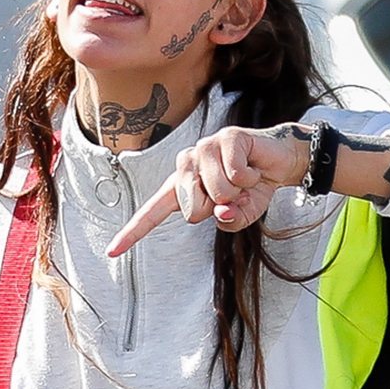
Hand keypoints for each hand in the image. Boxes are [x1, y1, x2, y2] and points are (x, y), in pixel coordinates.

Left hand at [107, 124, 310, 255]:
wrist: (278, 162)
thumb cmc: (251, 189)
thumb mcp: (239, 216)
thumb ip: (228, 222)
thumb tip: (221, 213)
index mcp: (180, 186)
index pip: (153, 211)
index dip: (133, 232)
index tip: (112, 251)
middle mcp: (185, 165)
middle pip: (191, 209)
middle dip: (219, 208)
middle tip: (233, 194)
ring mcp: (203, 148)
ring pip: (217, 192)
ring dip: (239, 192)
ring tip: (244, 180)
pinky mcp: (225, 137)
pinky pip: (235, 174)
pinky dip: (250, 178)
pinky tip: (251, 166)